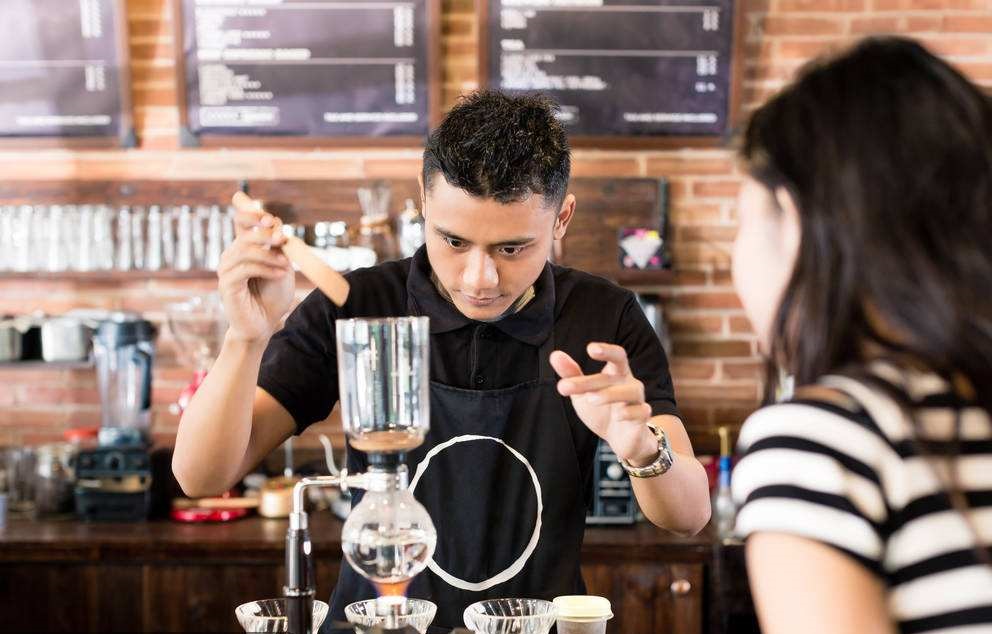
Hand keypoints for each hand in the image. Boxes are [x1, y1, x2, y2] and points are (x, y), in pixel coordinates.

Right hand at [218, 192, 294, 342]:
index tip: (270, 218)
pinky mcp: (226, 285)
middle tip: (283, 239)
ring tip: (286, 264)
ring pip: (245, 251)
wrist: (264, 324)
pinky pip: (245, 269)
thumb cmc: (272, 295)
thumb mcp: (281, 266)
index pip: (241, 222)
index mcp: (243, 248)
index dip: (252, 215)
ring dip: (269, 255)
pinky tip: (280, 274)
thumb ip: (277, 247)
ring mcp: (226, 270)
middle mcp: (231, 256)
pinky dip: (266, 269)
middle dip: (265, 234)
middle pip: (245, 235)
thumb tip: (275, 222)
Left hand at [550, 343, 658, 465]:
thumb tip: (555, 355)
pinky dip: (630, 413)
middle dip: (591, 380)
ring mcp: (637, 400)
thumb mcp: (582, 392)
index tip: (590, 349)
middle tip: (566, 385)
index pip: (617, 356)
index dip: (606, 350)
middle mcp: (629, 383)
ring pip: (631, 391)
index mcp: (616, 373)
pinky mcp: (641, 418)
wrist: (620, 439)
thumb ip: (571, 374)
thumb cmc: (601, 410)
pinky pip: (641, 412)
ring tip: (590, 399)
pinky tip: (618, 416)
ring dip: (610, 394)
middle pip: (616, 374)